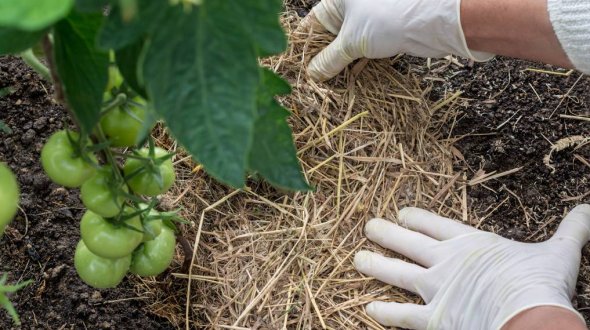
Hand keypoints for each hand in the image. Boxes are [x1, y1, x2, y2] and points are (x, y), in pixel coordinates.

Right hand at [304, 0, 492, 80]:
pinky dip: (355, 63)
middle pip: (328, 35)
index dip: (302, 46)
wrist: (431, 21)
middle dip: (321, 58)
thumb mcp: (351, 42)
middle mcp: (350, 6)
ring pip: (345, 44)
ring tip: (327, 84)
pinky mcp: (382, 32)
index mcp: (337, 0)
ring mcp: (367, 18)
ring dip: (338, 63)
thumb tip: (312, 73)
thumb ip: (329, 59)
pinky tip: (348, 78)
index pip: (310, 23)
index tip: (294, 66)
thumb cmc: (387, 18)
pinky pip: (362, 49)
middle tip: (311, 80)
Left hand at [354, 205, 589, 328]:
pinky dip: (385, 314)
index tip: (402, 212)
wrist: (529, 318)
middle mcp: (446, 263)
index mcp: (470, 244)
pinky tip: (368, 310)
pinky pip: (402, 317)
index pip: (436, 224)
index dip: (417, 218)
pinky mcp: (433, 319)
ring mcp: (436, 290)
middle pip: (409, 244)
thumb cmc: (540, 283)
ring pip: (397, 274)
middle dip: (387, 234)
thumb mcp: (559, 251)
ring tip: (357, 260)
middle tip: (368, 227)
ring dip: (375, 267)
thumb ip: (572, 229)